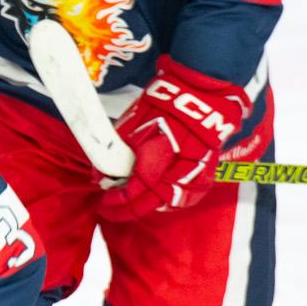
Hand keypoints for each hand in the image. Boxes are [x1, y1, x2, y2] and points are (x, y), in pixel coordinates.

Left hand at [99, 56, 249, 221]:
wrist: (199, 96)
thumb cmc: (164, 106)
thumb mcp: (132, 125)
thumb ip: (116, 152)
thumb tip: (100, 175)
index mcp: (157, 157)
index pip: (134, 191)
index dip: (116, 201)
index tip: (104, 202)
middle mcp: (178, 170)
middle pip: (150, 202)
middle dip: (128, 209)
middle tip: (112, 209)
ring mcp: (196, 174)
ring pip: (169, 202)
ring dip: (148, 206)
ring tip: (131, 206)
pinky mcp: (207, 173)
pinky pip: (187, 196)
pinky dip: (169, 200)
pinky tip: (156, 200)